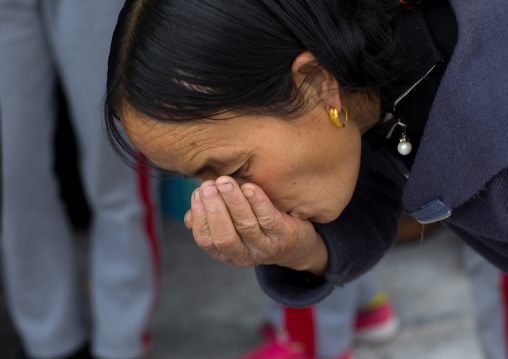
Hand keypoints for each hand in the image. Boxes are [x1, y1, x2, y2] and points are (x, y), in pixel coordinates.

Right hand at [184, 176, 328, 275]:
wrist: (297, 245)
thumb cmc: (257, 229)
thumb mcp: (232, 229)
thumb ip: (212, 220)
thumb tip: (188, 218)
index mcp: (225, 253)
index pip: (206, 240)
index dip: (200, 217)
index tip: (197, 193)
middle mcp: (244, 255)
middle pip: (225, 236)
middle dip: (214, 209)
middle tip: (208, 185)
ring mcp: (265, 247)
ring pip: (246, 225)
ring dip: (233, 202)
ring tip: (224, 181)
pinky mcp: (284, 236)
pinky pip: (269, 219)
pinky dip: (258, 203)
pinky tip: (249, 187)